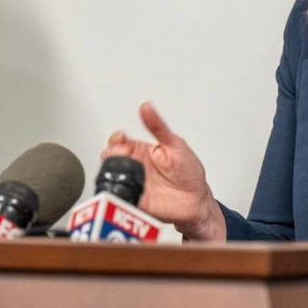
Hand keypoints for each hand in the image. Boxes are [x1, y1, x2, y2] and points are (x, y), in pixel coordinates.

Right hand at [102, 102, 224, 239]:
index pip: (119, 141)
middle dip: (111, 154)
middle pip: (110, 158)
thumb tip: (146, 107)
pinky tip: (125, 187)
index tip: (122, 138)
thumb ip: (158, 127)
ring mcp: (133, 183)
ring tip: (125, 170)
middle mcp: (135, 167)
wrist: (196, 199)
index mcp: (142, 151)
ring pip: (110, 176)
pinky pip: (118, 196)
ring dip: (111, 172)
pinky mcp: (134, 200)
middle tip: (123, 154)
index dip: (117, 139)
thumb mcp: (175, 144)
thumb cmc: (189, 172)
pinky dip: (116, 193)